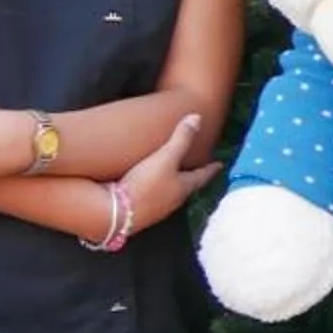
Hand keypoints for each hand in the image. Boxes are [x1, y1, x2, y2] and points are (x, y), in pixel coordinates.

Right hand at [116, 113, 222, 230]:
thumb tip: (197, 118)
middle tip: (196, 170)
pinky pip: (151, 200)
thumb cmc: (144, 185)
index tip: (219, 165)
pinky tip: (144, 188)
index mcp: (183, 188)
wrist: (114, 214)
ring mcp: (155, 209)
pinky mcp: (138, 213)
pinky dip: (153, 192)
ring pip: (169, 195)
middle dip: (191, 178)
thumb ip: (181, 139)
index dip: (210, 169)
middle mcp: (172, 201)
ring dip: (172, 186)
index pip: (202, 176)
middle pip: (186, 187)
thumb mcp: (165, 158)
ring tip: (171, 177)